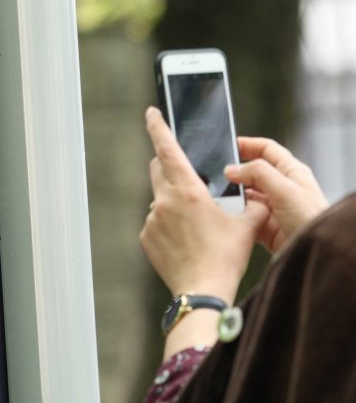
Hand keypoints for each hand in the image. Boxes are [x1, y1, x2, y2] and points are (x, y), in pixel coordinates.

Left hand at [141, 107, 267, 304]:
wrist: (202, 289)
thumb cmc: (225, 257)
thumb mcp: (247, 225)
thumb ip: (252, 203)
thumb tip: (258, 195)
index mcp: (187, 191)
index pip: (167, 150)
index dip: (158, 127)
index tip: (152, 113)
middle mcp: (164, 201)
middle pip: (159, 170)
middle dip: (171, 166)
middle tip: (189, 176)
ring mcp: (151, 220)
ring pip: (159, 198)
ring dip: (173, 200)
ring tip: (196, 223)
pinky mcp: (145, 237)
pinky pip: (155, 221)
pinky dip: (167, 223)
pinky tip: (185, 239)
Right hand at [225, 138, 328, 251]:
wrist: (314, 252)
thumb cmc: (311, 220)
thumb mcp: (286, 190)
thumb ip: (258, 174)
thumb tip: (232, 168)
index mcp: (292, 172)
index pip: (267, 150)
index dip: (248, 145)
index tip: (228, 146)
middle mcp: (283, 188)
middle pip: (253, 174)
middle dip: (236, 175)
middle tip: (218, 178)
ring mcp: (274, 208)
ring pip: (247, 197)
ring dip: (234, 199)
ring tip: (221, 200)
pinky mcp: (266, 227)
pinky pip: (245, 217)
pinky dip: (236, 217)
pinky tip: (228, 218)